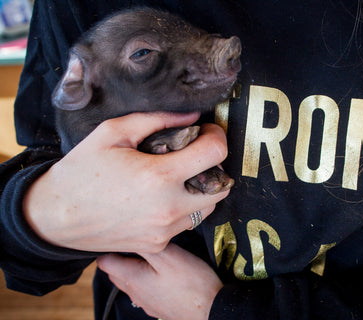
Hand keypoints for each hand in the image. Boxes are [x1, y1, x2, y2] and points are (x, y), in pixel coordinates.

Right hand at [23, 112, 229, 252]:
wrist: (55, 216)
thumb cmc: (81, 170)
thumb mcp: (113, 132)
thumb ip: (157, 120)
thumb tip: (191, 116)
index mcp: (159, 176)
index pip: (216, 153)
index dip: (215, 136)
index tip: (205, 132)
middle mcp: (169, 208)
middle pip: (222, 186)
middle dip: (215, 165)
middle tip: (194, 154)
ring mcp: (165, 231)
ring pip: (207, 208)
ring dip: (203, 188)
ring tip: (179, 176)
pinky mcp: (158, 244)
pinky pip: (186, 224)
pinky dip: (184, 208)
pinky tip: (162, 197)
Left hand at [97, 243, 221, 319]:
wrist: (211, 310)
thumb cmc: (191, 283)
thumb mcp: (169, 255)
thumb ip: (146, 244)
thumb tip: (129, 233)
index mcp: (131, 278)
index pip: (103, 262)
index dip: (107, 246)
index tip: (119, 234)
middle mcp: (134, 292)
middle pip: (114, 272)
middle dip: (119, 256)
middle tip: (134, 240)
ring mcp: (146, 301)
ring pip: (130, 281)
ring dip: (134, 267)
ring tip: (149, 253)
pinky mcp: (158, 306)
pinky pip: (144, 289)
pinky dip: (147, 278)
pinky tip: (162, 272)